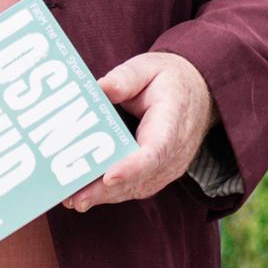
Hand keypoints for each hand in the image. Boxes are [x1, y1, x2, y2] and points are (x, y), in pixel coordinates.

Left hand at [69, 51, 214, 210]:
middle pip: (140, 178)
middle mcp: (174, 153)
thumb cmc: (169, 80)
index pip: (155, 151)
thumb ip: (126, 77)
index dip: (132, 167)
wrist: (197, 93)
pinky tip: (83, 195)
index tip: (109, 176)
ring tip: (70, 199)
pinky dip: (109, 194)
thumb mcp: (148, 67)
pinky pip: (134, 188)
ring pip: (135, 188)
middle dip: (105, 190)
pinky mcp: (158, 174)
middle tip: (73, 198)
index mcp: (172, 123)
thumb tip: (102, 87)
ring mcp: (168, 168)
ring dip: (103, 196)